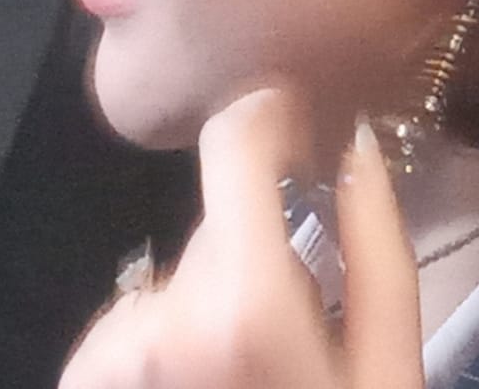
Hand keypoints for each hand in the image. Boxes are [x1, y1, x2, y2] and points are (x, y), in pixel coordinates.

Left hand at [60, 90, 423, 388]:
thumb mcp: (390, 360)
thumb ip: (377, 239)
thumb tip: (355, 143)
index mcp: (243, 302)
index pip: (235, 140)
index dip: (274, 117)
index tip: (305, 130)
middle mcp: (158, 318)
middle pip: (220, 216)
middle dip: (264, 239)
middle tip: (303, 313)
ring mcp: (110, 354)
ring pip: (182, 265)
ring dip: (219, 289)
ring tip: (255, 365)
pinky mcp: (87, 378)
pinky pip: (138, 313)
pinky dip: (172, 331)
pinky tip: (210, 383)